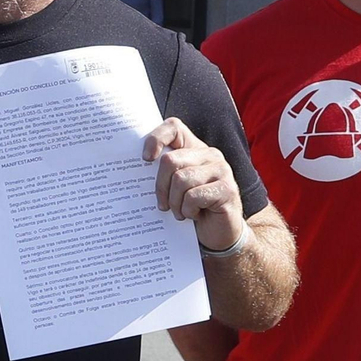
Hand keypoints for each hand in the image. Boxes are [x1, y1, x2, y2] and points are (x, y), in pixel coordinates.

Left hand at [144, 118, 245, 250]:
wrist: (218, 233)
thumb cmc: (192, 208)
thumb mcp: (175, 187)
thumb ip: (164, 172)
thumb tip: (132, 168)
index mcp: (194, 148)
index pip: (173, 127)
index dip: (156, 138)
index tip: (145, 159)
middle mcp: (210, 154)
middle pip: (170, 160)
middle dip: (161, 187)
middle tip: (163, 204)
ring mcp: (221, 170)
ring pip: (181, 180)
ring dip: (175, 202)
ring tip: (179, 212)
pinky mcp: (227, 189)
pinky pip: (194, 196)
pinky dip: (187, 210)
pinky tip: (193, 215)